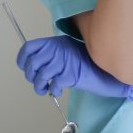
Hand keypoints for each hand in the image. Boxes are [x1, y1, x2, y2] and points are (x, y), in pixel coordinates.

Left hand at [16, 35, 132, 99]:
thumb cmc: (89, 62)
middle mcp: (58, 50)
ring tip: (45, 89)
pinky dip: (54, 90)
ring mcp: (65, 62)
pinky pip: (54, 84)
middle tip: (39, 83)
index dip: (23, 60)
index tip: (26, 69)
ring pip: (41, 76)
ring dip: (40, 86)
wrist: (109, 68)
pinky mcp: (72, 74)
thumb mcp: (70, 53)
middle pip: (32, 64)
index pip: (29, 48)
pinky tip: (59, 90)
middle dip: (31, 77)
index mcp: (56, 42)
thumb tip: (38, 67)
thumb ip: (55, 55)